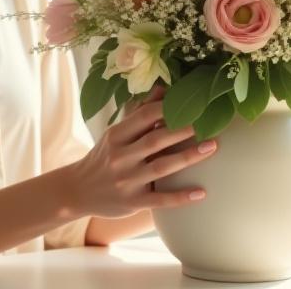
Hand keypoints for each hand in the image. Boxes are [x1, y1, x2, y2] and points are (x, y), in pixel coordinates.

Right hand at [66, 85, 214, 217]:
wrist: (78, 191)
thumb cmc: (104, 157)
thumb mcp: (115, 134)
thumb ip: (138, 113)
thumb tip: (163, 88)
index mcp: (116, 136)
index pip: (143, 116)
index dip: (167, 108)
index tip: (191, 103)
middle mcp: (120, 157)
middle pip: (155, 140)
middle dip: (183, 130)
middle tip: (208, 122)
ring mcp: (126, 181)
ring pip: (161, 168)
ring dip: (188, 157)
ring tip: (212, 147)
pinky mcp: (132, 203)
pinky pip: (160, 200)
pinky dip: (180, 197)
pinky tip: (201, 193)